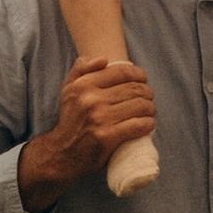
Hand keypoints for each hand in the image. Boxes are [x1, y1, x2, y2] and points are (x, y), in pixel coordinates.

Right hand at [18, 55, 157, 211]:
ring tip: (149, 111)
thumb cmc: (70, 120)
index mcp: (83, 85)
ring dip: (150, 108)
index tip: (143, 80)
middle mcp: (90, 99)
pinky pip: (138, 125)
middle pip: (134, 89)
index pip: (122, 72)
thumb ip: (81, 69)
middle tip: (149, 98)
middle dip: (147, 92)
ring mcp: (99, 119)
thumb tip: (104, 59)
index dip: (139, 74)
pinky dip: (148, 124)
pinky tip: (147, 124)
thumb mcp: (68, 90)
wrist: (62, 153)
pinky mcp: (107, 137)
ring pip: (140, 106)